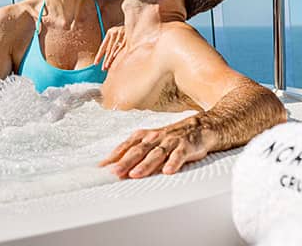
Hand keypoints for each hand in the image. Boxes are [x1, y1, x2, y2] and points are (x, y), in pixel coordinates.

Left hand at [94, 25, 125, 69]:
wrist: (135, 20)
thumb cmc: (125, 31)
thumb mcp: (117, 35)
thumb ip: (112, 44)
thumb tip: (108, 57)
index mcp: (109, 33)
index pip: (103, 47)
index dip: (99, 55)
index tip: (95, 63)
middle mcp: (114, 33)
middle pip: (108, 49)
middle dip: (105, 60)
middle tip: (103, 68)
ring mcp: (120, 34)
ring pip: (113, 49)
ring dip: (110, 58)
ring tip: (107, 66)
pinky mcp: (127, 36)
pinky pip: (121, 45)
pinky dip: (118, 51)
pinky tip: (114, 57)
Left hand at [99, 117, 214, 178]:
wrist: (201, 127)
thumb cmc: (171, 138)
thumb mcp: (151, 142)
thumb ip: (134, 153)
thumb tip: (112, 167)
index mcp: (144, 136)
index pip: (126, 146)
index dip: (113, 157)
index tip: (100, 169)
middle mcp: (155, 138)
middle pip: (138, 150)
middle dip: (125, 162)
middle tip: (113, 173)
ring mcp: (171, 141)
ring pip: (156, 153)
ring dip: (145, 164)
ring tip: (135, 174)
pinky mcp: (186, 146)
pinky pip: (179, 155)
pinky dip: (173, 163)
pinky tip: (168, 171)